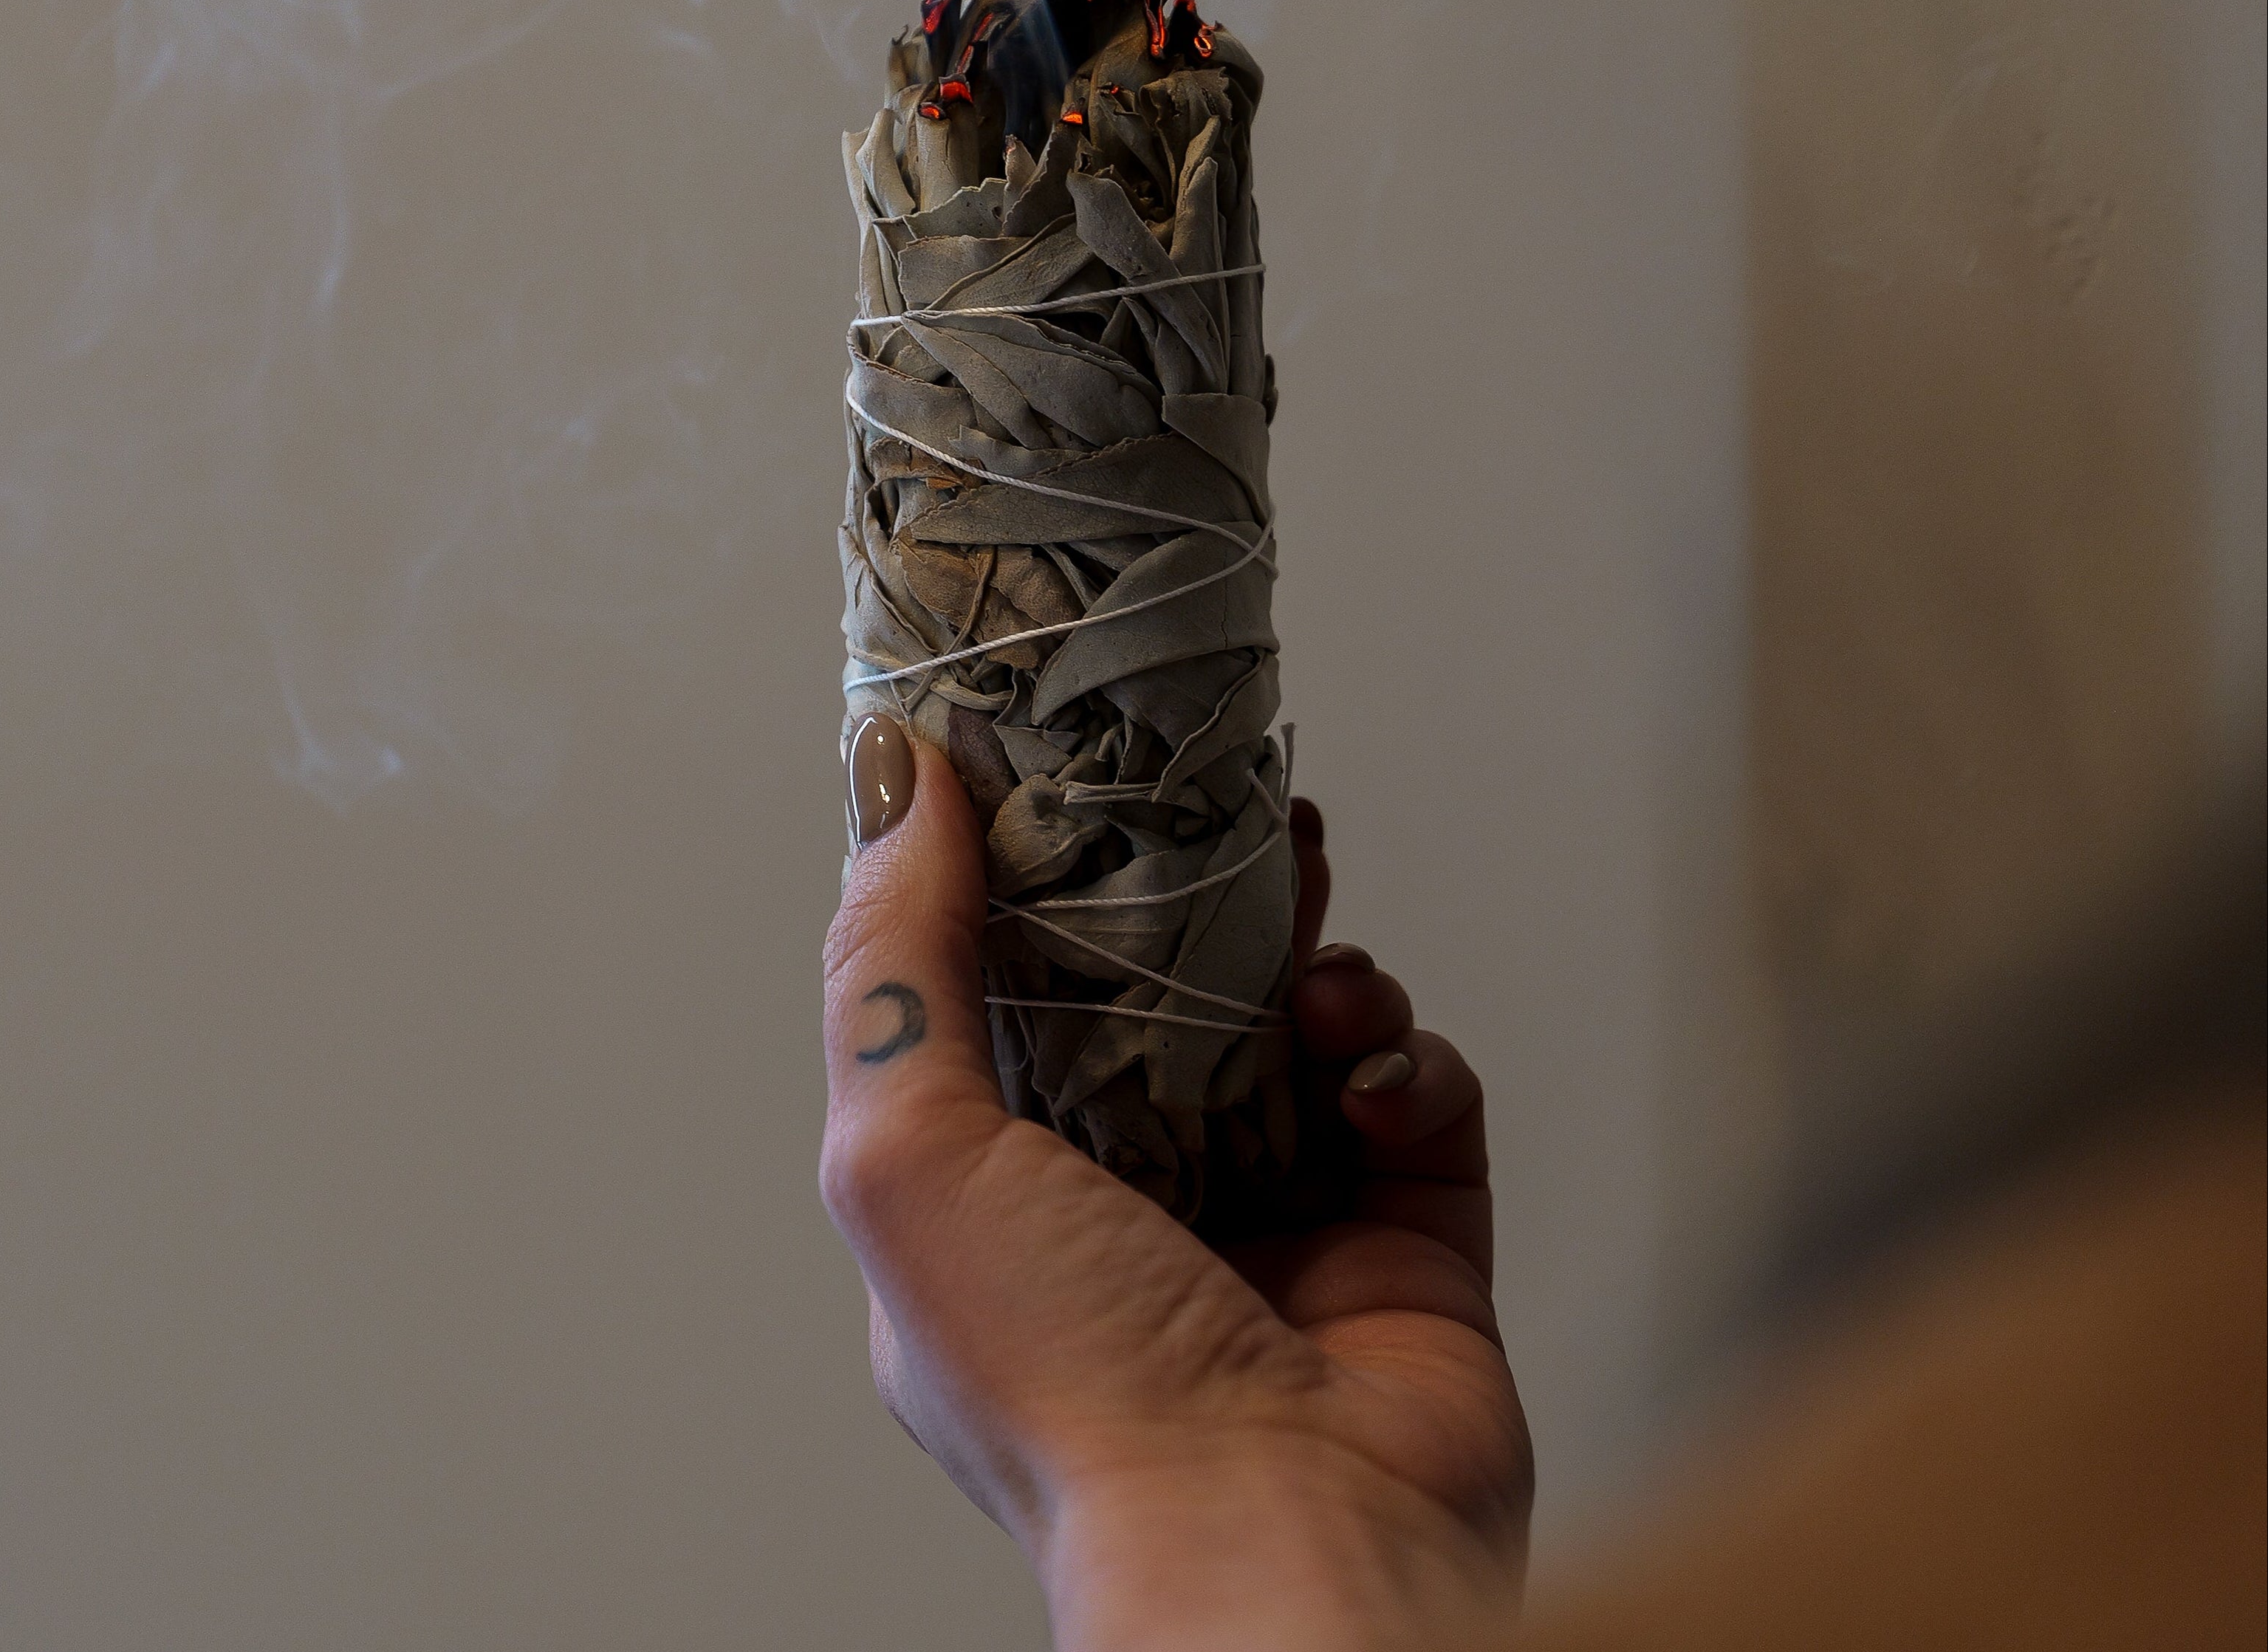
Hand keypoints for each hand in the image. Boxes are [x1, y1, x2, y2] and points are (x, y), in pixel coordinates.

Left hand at [821, 720, 1532, 1651]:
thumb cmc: (1074, 1387)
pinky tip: (1376, 1078)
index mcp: (1005, 1192)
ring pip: (1301, 1025)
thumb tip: (893, 785)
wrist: (1284, 1541)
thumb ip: (894, 966)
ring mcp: (1282, 1219)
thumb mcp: (910, 1157)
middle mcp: (1139, 1201)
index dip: (1044, 876)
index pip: (1016, 991)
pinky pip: (1417, 1094)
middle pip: (1174, 990)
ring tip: (1315, 956)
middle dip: (1206, 898)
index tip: (1080, 770)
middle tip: (1244, 818)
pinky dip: (1407, 1062)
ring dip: (1314, 963)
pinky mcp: (1408, 1237)